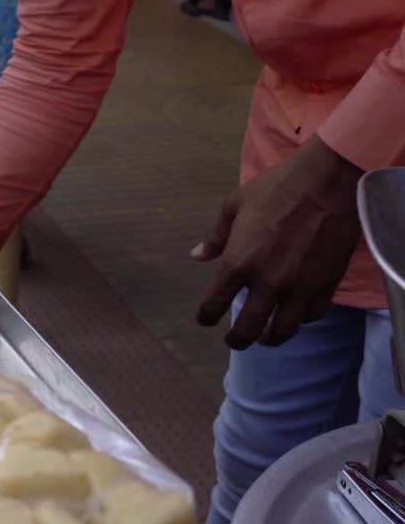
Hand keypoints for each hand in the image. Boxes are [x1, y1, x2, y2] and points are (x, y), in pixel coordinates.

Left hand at [192, 135, 362, 348]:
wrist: (327, 182)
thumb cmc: (277, 188)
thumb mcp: (233, 205)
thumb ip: (215, 236)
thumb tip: (197, 256)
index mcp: (238, 262)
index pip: (215, 302)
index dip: (206, 316)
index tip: (205, 320)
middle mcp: (267, 282)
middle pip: (248, 328)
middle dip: (237, 340)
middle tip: (233, 342)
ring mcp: (298, 287)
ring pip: (283, 331)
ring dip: (271, 339)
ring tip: (265, 338)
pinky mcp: (326, 284)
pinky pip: (312, 315)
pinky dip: (301, 321)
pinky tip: (295, 318)